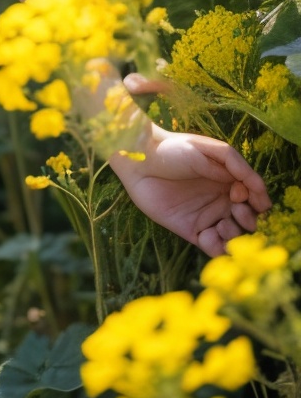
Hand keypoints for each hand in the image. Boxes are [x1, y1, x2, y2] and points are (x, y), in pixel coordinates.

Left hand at [108, 106, 270, 257]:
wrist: (140, 162)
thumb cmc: (173, 149)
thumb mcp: (207, 149)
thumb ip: (234, 165)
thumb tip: (257, 186)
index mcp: (229, 179)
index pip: (254, 196)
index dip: (256, 199)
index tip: (242, 194)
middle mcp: (222, 199)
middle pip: (248, 218)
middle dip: (249, 219)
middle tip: (236, 211)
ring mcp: (208, 216)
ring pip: (234, 235)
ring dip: (236, 235)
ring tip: (222, 225)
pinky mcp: (192, 230)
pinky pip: (213, 247)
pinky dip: (218, 248)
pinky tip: (210, 236)